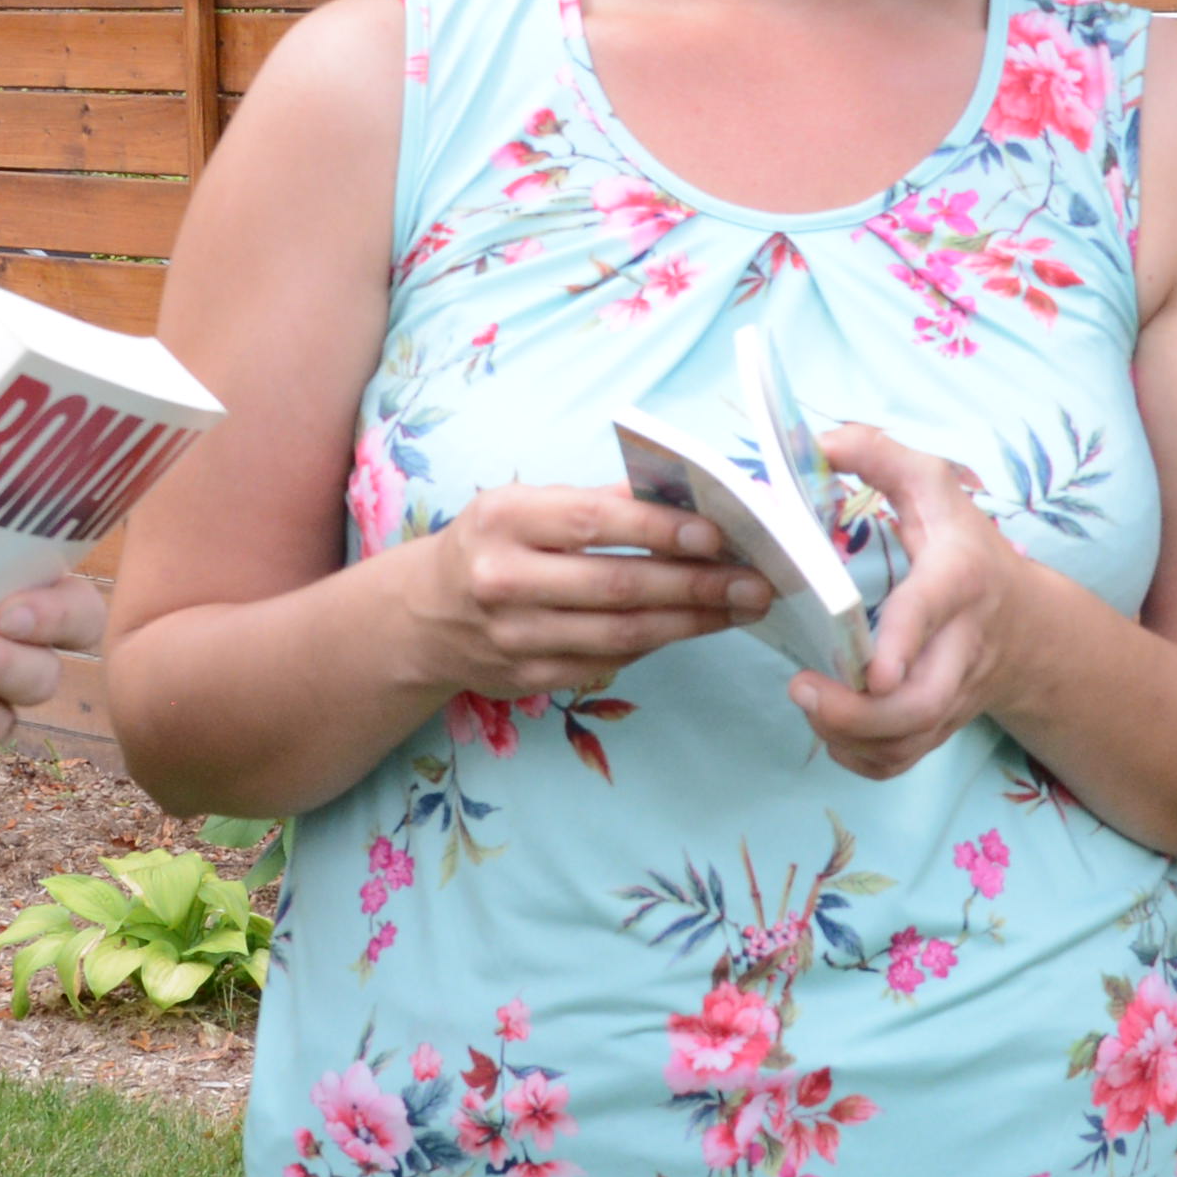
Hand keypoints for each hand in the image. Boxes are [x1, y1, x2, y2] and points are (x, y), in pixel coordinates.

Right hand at [387, 483, 765, 705]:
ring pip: (621, 634)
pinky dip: (659, 643)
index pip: (593, 521)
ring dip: (691, 621)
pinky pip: (609, 662)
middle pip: (615, 586)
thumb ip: (598, 502)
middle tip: (754, 580)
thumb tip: (685, 497)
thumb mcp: (525, 505)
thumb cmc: (491, 545)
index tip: (718, 533)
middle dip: (695, 584)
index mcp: (502, 520)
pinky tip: (694, 626)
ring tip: (741, 607)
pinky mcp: (529, 680)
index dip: (659, 529)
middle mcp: (502, 580)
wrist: (422, 618)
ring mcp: (515, 638)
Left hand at [792, 424, 1052, 781]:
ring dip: (848, 737)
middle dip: (856, 714)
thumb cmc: (966, 550)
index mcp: (956, 581)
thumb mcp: (934, 488)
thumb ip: (881, 455)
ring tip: (809, 701)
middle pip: (920, 705)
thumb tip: (821, 440)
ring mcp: (950, 697)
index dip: (902, 643)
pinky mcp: (937, 728)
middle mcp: (959, 648)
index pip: (930, 613)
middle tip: (802, 688)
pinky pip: (897, 763)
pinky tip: (831, 728)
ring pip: (905, 744)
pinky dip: (858, 758)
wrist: (1026, 628)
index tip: (873, 668)